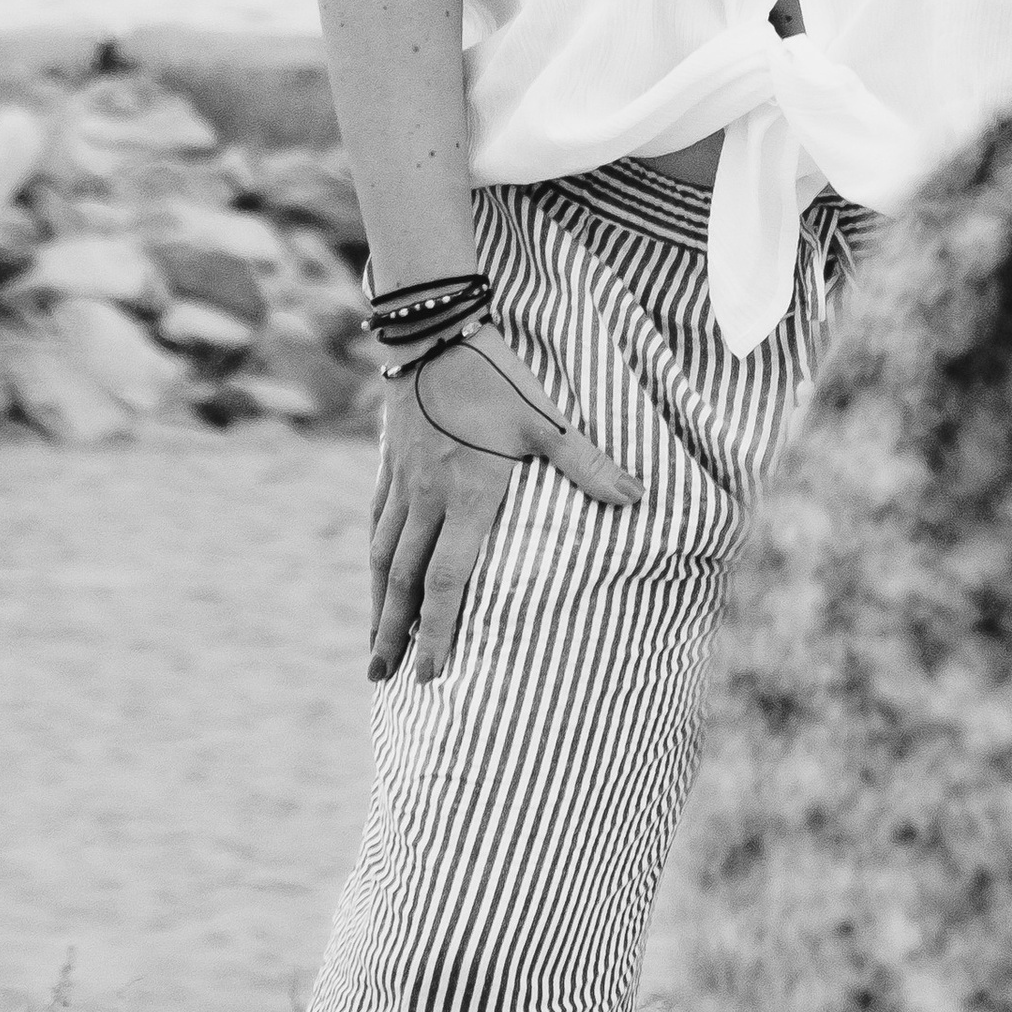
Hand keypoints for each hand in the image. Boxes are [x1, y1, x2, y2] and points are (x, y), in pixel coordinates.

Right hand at [367, 322, 640, 683]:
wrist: (433, 334)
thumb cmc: (496, 377)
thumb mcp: (546, 420)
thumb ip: (587, 464)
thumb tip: (636, 498)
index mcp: (468, 495)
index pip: (449, 580)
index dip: (440, 629)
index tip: (432, 670)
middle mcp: (427, 499)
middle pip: (405, 581)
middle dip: (396, 634)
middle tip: (386, 678)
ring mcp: (402, 484)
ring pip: (383, 558)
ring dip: (378, 606)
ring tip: (374, 647)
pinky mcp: (387, 467)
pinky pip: (376, 526)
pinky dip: (376, 561)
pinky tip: (376, 580)